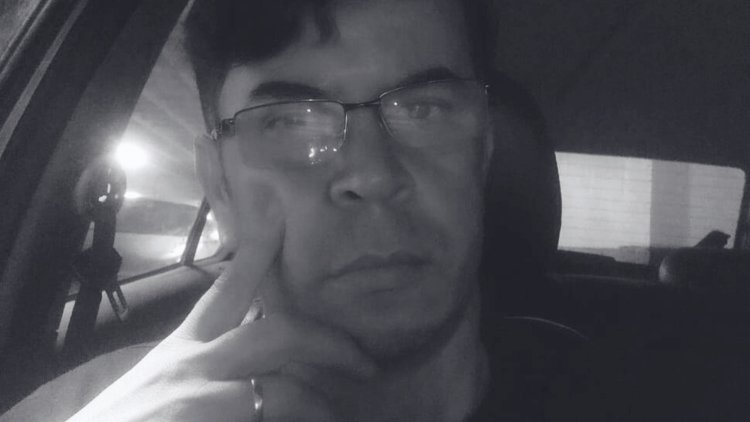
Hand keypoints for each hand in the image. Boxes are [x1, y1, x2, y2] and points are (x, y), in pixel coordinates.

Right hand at [68, 203, 375, 421]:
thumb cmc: (126, 420)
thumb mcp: (165, 381)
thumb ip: (207, 365)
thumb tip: (256, 373)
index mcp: (183, 347)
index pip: (229, 287)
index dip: (260, 248)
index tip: (285, 213)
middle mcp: (193, 361)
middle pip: (277, 333)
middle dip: (327, 342)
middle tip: (366, 361)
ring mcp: (201, 394)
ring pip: (284, 386)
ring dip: (318, 402)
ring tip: (337, 414)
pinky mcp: (209, 421)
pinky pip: (275, 413)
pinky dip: (303, 420)